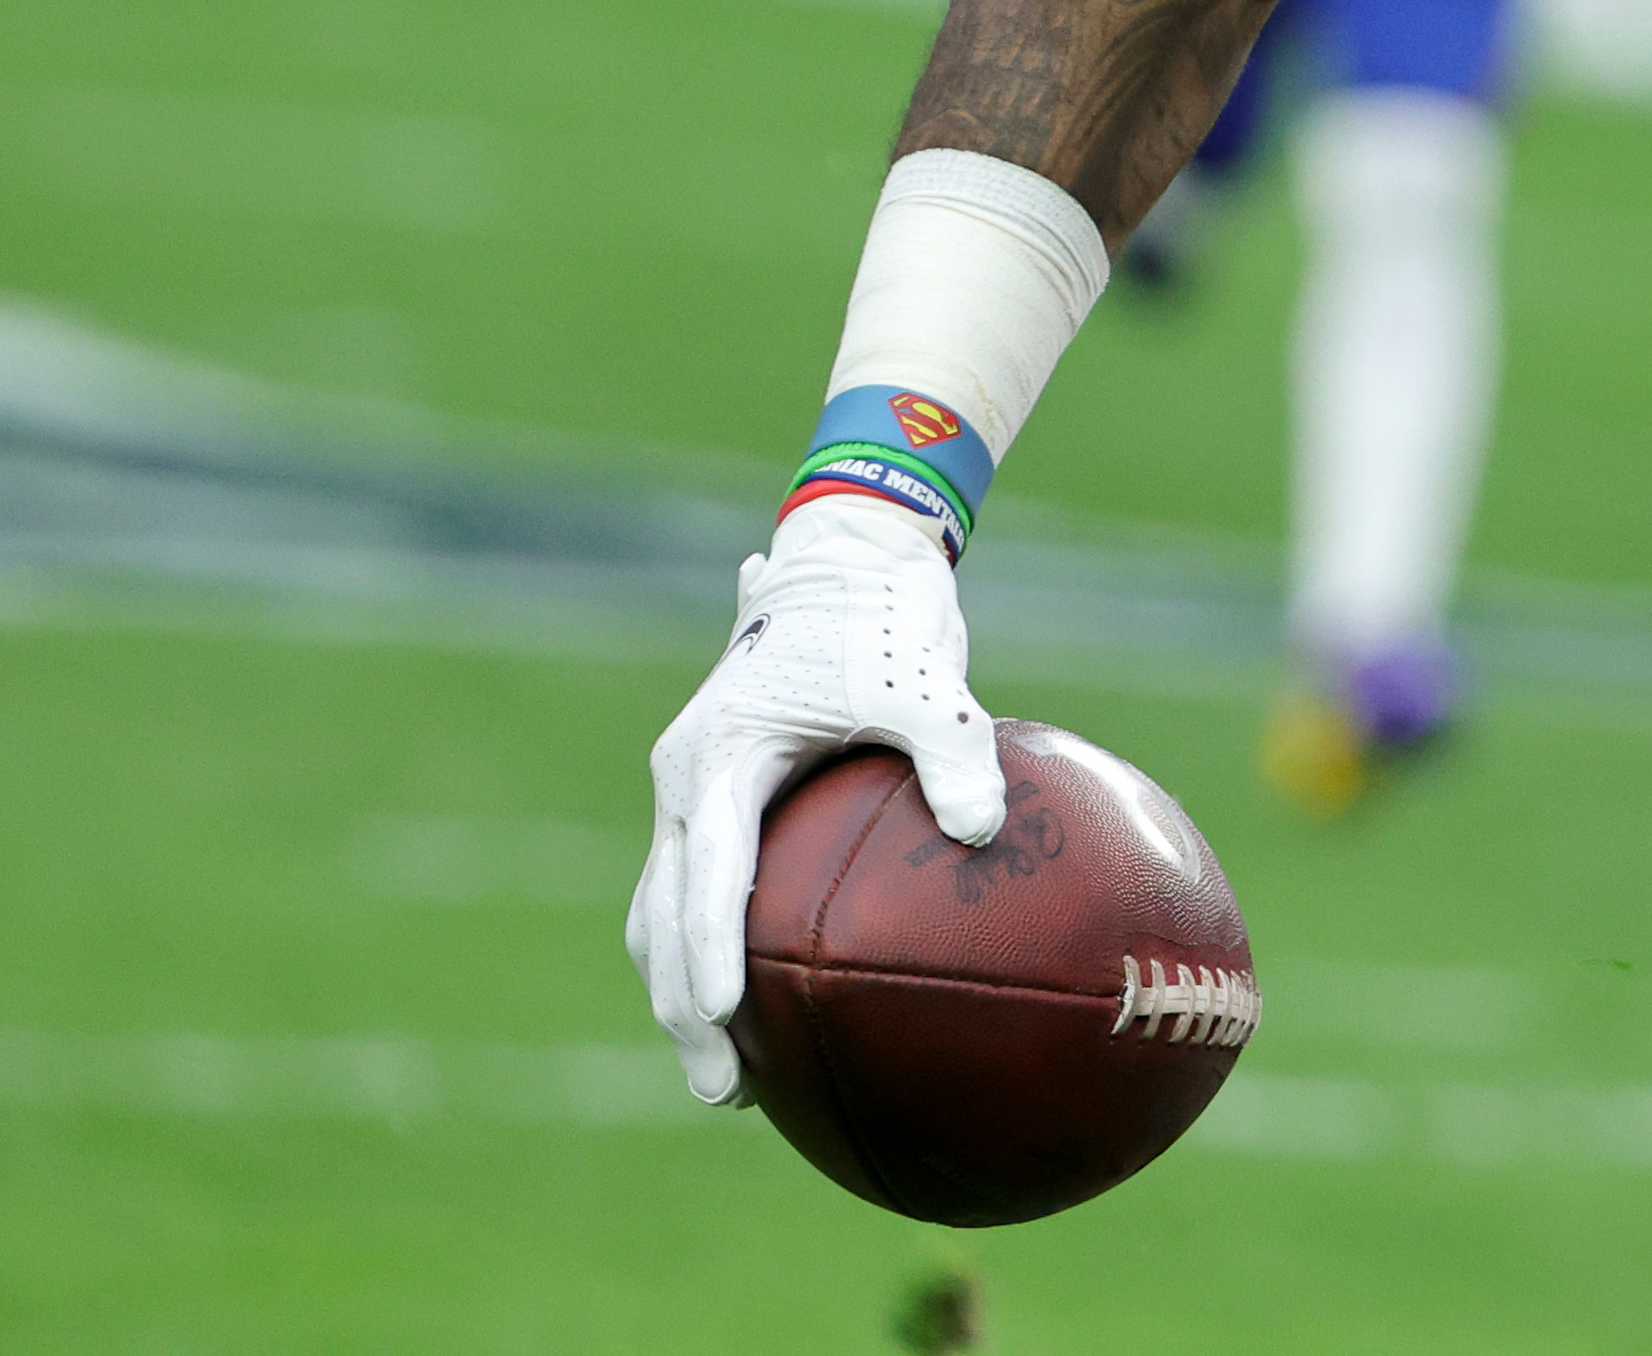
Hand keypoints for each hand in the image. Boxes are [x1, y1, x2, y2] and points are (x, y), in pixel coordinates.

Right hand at [622, 492, 1005, 1104]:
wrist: (848, 558)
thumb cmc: (883, 615)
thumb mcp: (925, 676)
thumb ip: (952, 749)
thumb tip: (987, 827)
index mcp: (719, 756)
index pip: (706, 875)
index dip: (710, 951)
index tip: (724, 1017)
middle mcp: (688, 781)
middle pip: (663, 916)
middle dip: (684, 1008)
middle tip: (725, 1092)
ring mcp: (696, 792)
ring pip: (666, 914)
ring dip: (687, 993)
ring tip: (735, 1080)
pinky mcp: (722, 800)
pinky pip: (701, 894)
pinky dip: (717, 953)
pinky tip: (772, 1011)